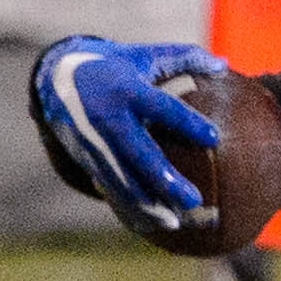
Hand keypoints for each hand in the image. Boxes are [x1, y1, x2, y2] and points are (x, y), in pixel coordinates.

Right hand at [33, 37, 225, 233]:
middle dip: (164, 179)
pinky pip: (108, 187)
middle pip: (139, 154)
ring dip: (146, 204)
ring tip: (174, 223)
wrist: (56, 78)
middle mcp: (109, 119)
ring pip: (121, 179)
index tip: (214, 138)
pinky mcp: (85, 159)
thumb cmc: (114, 66)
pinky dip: (127, 208)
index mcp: (128, 90)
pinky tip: (150, 226)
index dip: (186, 122)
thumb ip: (185, 58)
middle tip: (193, 200)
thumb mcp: (145, 55)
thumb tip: (224, 64)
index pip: (162, 107)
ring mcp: (94, 143)